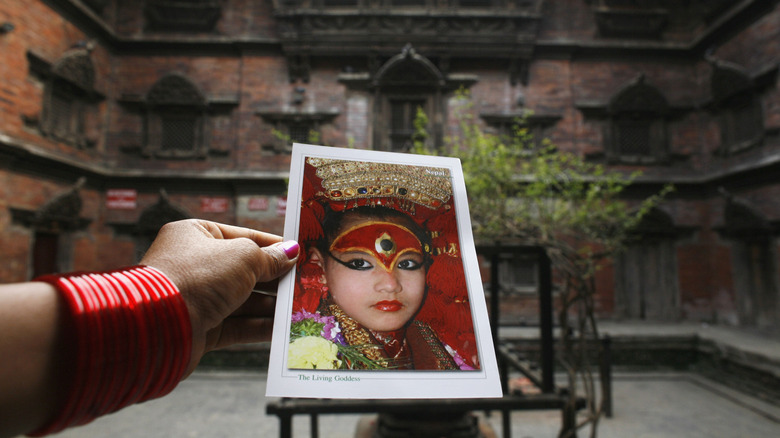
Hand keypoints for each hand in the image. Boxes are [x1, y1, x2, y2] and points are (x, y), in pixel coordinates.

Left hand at [140, 219, 298, 375]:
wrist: (159, 325)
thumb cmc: (197, 277)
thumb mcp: (243, 257)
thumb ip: (269, 257)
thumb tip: (290, 252)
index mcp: (196, 235)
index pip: (243, 237)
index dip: (273, 246)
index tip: (298, 254)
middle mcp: (195, 265)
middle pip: (245, 271)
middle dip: (275, 279)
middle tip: (305, 284)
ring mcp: (197, 297)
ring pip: (243, 300)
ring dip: (270, 305)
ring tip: (299, 308)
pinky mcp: (200, 327)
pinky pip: (236, 325)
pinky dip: (259, 326)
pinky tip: (282, 328)